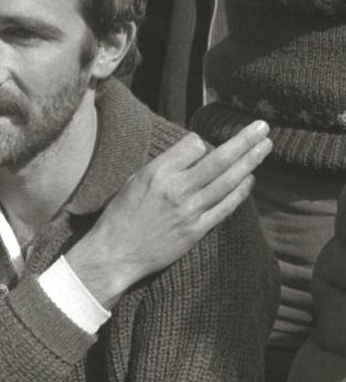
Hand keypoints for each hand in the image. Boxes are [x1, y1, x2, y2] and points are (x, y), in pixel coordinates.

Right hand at [68, 119, 271, 306]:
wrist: (115, 254)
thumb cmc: (120, 216)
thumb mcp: (134, 181)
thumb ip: (162, 167)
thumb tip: (190, 156)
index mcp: (157, 172)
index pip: (193, 145)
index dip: (200, 142)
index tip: (201, 145)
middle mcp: (177, 189)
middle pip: (219, 159)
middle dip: (244, 141)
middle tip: (262, 127)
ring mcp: (190, 210)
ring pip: (228, 181)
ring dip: (250, 161)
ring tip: (266, 146)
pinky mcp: (196, 230)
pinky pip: (225, 207)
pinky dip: (240, 192)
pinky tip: (251, 179)